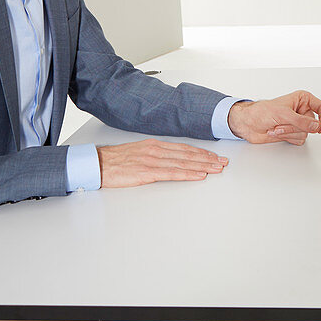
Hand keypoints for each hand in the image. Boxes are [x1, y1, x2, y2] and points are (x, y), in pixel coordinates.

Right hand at [98, 139, 227, 187]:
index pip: (184, 149)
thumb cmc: (115, 160)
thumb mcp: (139, 152)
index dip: (201, 153)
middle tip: (223, 163)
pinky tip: (199, 175)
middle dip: (208, 159)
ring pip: (183, 164)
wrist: (97, 164)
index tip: (214, 156)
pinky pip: (171, 173)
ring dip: (203, 166)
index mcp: (155, 145)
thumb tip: (171, 159)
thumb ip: (155, 155)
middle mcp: (156, 150)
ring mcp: (152, 161)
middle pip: (188, 155)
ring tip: (217, 169)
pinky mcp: (146, 172)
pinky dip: (188, 174)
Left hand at [228, 90, 320, 144]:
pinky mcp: (292, 133)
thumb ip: (301, 121)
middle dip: (295, 127)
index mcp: (302, 99)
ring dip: (289, 133)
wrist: (248, 124)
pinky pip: (299, 140)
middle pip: (312, 124)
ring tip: (276, 127)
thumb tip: (316, 126)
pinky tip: (277, 132)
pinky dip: (287, 138)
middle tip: (281, 124)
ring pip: (305, 134)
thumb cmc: (261, 112)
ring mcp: (297, 123)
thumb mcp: (283, 114)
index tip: (319, 128)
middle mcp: (301, 111)